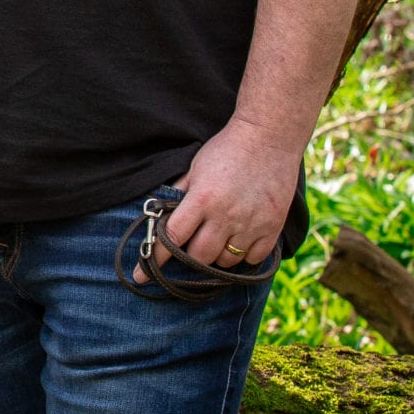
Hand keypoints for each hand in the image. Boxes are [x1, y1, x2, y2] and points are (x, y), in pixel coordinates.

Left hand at [163, 118, 299, 267]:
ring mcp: (251, 224)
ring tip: (217, 238)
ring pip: (226, 261)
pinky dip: (244, 255)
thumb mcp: (196, 167)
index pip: (172, 237)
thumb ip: (180, 193)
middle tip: (189, 247)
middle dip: (189, 257)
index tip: (140, 276)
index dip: (154, 257)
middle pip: (199, 257)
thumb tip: (161, 214)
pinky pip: (254, 259)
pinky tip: (240, 240)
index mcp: (202, 199)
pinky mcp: (273, 228)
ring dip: (217, 256)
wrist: (269, 137)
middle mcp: (225, 216)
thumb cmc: (227, 149)